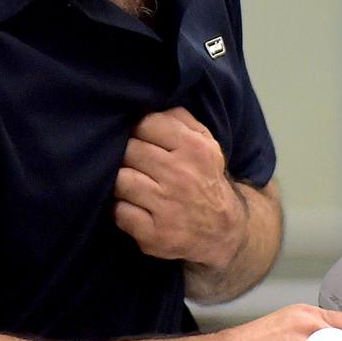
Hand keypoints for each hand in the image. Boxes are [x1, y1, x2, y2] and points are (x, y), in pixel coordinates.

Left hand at [112, 108, 244, 267]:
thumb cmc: (205, 178)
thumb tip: (146, 105)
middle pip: (129, 151)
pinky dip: (122, 210)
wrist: (222, 231)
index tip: (142, 140)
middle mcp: (181, 176)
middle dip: (129, 157)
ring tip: (134, 186)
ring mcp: (167, 207)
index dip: (139, 131)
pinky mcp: (154, 235)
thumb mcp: (206, 144)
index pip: (146, 124)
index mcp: (195, 149)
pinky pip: (119, 212)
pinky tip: (135, 209)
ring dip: (122, 183)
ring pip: (119, 180)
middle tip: (136, 165)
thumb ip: (179, 119)